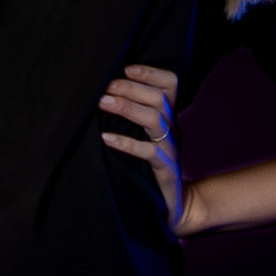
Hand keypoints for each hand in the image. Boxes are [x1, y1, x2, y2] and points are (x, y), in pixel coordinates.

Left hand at [94, 63, 187, 228]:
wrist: (174, 206)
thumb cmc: (150, 168)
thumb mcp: (145, 138)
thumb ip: (133, 117)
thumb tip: (100, 95)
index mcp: (170, 118)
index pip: (170, 84)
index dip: (151, 73)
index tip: (126, 69)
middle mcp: (173, 130)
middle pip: (158, 99)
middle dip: (131, 88)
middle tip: (105, 87)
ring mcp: (170, 150)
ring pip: (154, 120)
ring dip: (127, 108)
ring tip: (102, 102)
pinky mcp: (165, 171)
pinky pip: (148, 153)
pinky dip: (126, 143)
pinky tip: (106, 138)